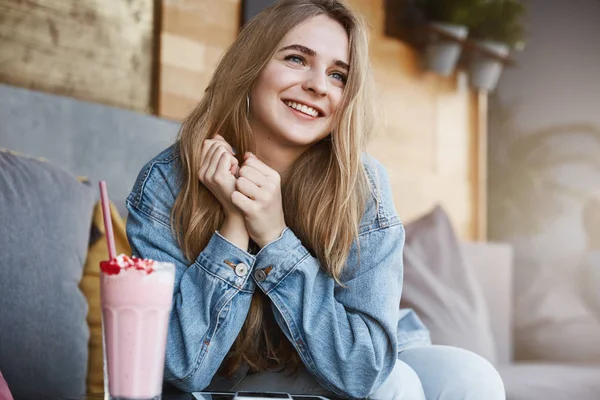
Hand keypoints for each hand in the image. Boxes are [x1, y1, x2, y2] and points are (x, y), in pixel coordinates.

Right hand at [198, 135, 248, 249]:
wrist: (238, 206)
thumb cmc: (235, 184)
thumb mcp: (226, 165)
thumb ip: (220, 149)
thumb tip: (217, 135)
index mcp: (199, 168)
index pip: (208, 143)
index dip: (222, 146)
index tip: (230, 159)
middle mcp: (200, 171)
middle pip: (214, 144)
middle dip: (227, 151)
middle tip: (233, 168)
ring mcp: (207, 175)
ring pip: (221, 149)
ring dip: (232, 158)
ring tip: (233, 173)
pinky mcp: (217, 177)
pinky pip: (227, 156)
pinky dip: (235, 163)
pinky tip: (235, 175)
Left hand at [232, 152, 286, 247]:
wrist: (273, 231)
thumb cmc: (266, 204)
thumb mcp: (267, 184)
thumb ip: (257, 168)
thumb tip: (246, 154)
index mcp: (274, 176)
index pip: (250, 162)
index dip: (244, 171)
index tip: (248, 181)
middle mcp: (271, 186)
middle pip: (244, 171)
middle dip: (239, 179)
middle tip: (245, 191)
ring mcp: (264, 198)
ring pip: (239, 182)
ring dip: (237, 190)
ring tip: (244, 197)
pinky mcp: (255, 210)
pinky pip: (236, 197)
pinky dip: (235, 200)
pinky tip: (241, 205)